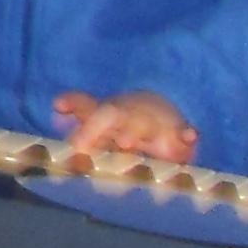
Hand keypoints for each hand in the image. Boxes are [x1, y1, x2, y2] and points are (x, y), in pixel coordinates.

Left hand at [54, 88, 197, 164]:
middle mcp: (126, 116)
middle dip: (97, 127)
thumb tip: (57, 104)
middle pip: (110, 115)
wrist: (162, 109)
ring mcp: (153, 123)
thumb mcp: (99, 115)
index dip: (74, 110)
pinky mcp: (178, 133)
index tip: (60, 112)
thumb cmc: (123, 120)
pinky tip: (190, 135)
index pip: (88, 109)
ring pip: (143, 125)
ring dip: (133, 133)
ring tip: (125, 143)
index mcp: (107, 113)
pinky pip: (185, 132)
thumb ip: (79, 108)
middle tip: (81, 143)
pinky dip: (187, 133)